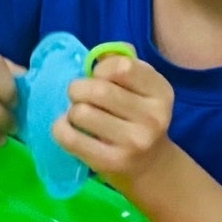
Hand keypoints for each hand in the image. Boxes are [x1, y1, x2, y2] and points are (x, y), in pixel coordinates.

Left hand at [54, 53, 178, 191]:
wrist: (151, 166)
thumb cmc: (137, 117)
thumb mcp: (141, 88)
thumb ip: (122, 63)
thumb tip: (97, 54)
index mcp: (161, 92)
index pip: (122, 66)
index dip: (100, 69)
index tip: (98, 78)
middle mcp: (153, 117)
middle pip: (98, 90)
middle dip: (78, 89)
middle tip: (78, 96)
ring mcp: (134, 142)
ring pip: (81, 112)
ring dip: (72, 110)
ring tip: (80, 115)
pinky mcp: (112, 161)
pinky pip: (70, 137)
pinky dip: (60, 128)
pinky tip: (67, 127)